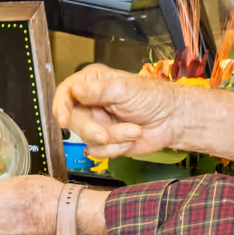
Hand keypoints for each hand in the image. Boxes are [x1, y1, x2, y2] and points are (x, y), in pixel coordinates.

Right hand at [53, 63, 190, 156]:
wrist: (173, 121)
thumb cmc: (154, 98)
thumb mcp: (125, 89)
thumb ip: (98, 91)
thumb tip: (75, 89)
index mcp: (92, 83)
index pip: (66, 92)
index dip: (60, 106)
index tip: (63, 120)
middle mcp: (90, 103)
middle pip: (73, 120)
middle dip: (93, 130)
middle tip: (106, 135)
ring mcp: (97, 123)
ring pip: (87, 138)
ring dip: (113, 138)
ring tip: (134, 130)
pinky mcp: (105, 142)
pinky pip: (98, 151)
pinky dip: (116, 148)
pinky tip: (131, 139)